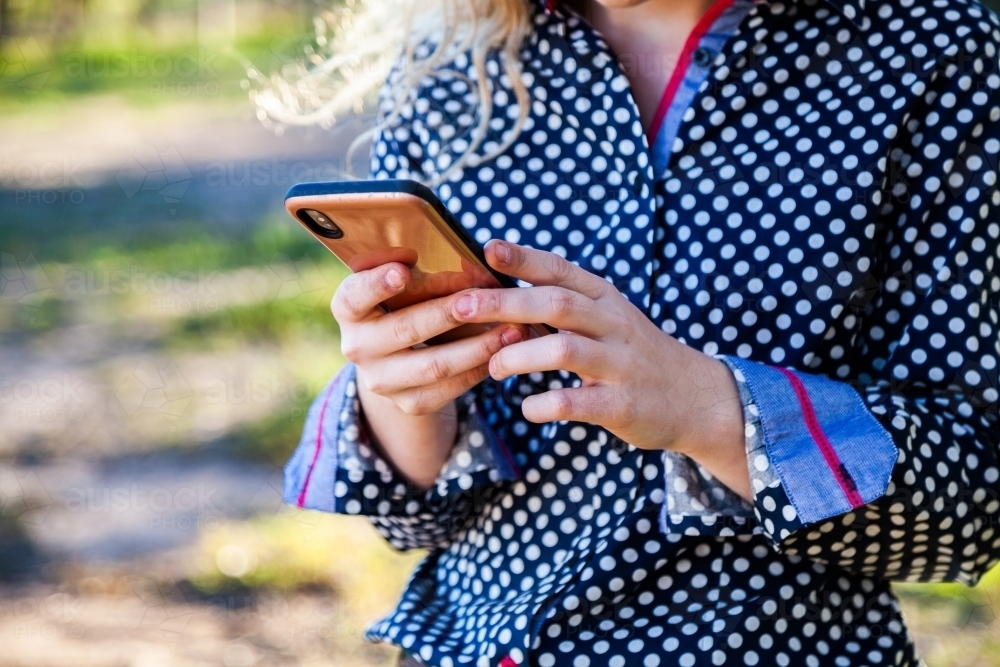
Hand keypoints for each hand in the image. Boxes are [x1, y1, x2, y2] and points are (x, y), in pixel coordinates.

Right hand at [332, 261, 525, 486]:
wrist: (397, 360)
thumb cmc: (406, 305)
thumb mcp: (405, 287)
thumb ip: (424, 275)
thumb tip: (472, 265)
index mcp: (348, 309)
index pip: (354, 296)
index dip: (377, 284)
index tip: (403, 269)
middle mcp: (357, 347)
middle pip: (405, 329)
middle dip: (448, 312)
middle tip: (484, 298)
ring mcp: (381, 381)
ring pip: (435, 364)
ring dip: (478, 346)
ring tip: (512, 329)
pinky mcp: (409, 404)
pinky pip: (450, 388)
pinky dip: (480, 368)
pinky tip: (503, 353)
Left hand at [451, 240, 750, 499]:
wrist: (696, 397)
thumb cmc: (635, 355)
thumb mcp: (607, 318)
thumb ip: (561, 305)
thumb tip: (499, 290)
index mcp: (604, 299)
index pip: (560, 270)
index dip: (523, 258)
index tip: (486, 248)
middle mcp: (612, 325)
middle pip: (555, 304)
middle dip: (503, 303)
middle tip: (460, 307)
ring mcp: (619, 365)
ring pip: (565, 350)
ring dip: (520, 356)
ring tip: (493, 368)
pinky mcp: (623, 404)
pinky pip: (578, 402)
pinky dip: (546, 405)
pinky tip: (527, 408)